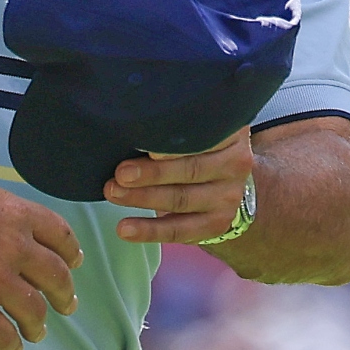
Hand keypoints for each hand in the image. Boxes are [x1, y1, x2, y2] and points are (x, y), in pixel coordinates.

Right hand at [0, 162, 81, 349]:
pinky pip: (2, 336)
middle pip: (56, 276)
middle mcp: (13, 247)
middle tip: (66, 303)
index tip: (74, 262)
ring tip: (36, 330)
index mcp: (14, 213)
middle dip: (64, 294)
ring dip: (38, 324)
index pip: (60, 235)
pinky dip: (10, 344)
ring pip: (34, 311)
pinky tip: (10, 346)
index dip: (71, 252)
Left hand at [102, 129, 254, 244]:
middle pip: (191, 169)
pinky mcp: (217, 223)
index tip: (146, 147)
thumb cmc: (193, 142)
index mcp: (230, 131)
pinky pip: (180, 230)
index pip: (204, 136)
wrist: (221, 177)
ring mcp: (229, 196)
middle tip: (120, 173)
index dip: (173, 144)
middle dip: (152, 173)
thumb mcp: (193, 124)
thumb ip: (172, 122)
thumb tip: (130, 119)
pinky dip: (150, 230)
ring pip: (182, 199)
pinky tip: (125, 229)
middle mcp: (236, 163)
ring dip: (143, 198)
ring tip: (114, 193)